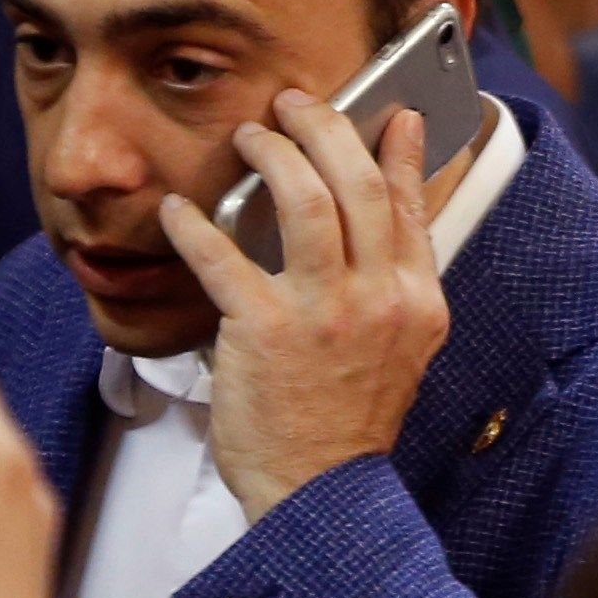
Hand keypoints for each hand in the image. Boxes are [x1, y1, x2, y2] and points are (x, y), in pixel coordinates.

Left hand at [152, 91, 449, 516]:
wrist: (319, 492)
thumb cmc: (347, 422)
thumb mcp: (399, 349)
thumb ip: (393, 285)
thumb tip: (382, 224)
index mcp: (416, 300)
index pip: (409, 203)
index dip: (398, 149)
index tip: (390, 113)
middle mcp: (379, 297)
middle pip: (358, 182)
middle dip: (325, 127)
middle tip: (295, 105)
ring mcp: (325, 312)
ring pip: (306, 199)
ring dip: (273, 153)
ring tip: (250, 136)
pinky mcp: (265, 330)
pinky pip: (224, 256)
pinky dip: (197, 225)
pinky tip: (181, 211)